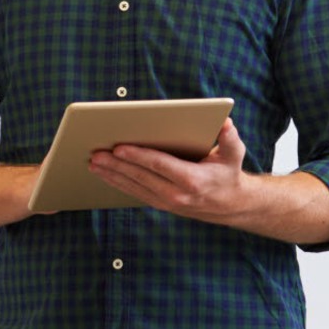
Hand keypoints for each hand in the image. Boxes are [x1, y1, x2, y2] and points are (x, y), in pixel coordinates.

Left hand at [88, 118, 251, 224]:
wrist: (231, 205)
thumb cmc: (229, 172)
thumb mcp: (235, 154)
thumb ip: (230, 138)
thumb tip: (226, 123)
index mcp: (192, 180)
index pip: (159, 166)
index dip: (138, 157)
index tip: (119, 148)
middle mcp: (177, 194)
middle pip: (141, 177)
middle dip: (116, 165)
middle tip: (96, 153)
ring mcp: (167, 203)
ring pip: (134, 187)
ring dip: (112, 175)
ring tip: (93, 163)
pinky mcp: (160, 204)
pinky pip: (135, 193)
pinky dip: (118, 184)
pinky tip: (104, 174)